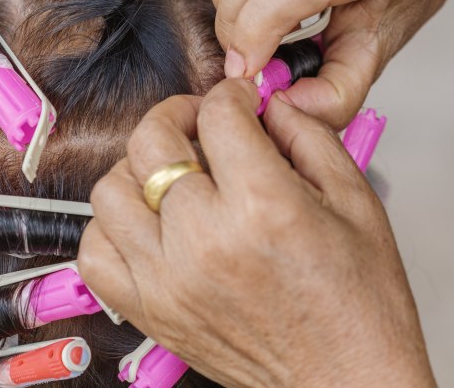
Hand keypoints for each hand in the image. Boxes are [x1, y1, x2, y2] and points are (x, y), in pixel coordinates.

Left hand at [78, 79, 435, 387]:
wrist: (346, 380)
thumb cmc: (358, 304)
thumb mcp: (355, 201)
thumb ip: (309, 136)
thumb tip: (270, 104)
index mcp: (263, 207)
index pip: (217, 116)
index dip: (229, 95)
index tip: (239, 102)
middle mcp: (205, 242)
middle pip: (151, 141)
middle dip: (177, 115)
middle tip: (199, 122)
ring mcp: (167, 281)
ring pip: (111, 190)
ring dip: (139, 168)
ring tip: (171, 174)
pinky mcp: (150, 311)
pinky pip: (95, 252)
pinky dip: (112, 227)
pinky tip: (147, 223)